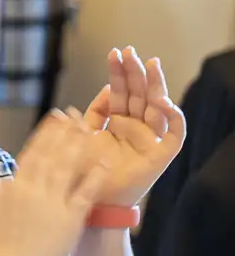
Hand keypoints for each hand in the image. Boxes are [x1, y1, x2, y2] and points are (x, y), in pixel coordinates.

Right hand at [0, 111, 113, 255]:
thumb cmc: (3, 248)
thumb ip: (6, 194)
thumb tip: (10, 179)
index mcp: (14, 187)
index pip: (32, 153)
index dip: (45, 134)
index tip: (55, 120)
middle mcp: (32, 190)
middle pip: (52, 154)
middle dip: (64, 133)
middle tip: (76, 115)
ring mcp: (51, 203)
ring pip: (68, 167)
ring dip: (80, 146)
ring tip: (91, 130)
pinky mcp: (69, 218)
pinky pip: (85, 192)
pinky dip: (96, 175)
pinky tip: (105, 162)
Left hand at [76, 47, 186, 208]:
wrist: (88, 203)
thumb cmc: (82, 172)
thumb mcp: (82, 137)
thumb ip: (92, 115)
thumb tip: (103, 91)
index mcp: (117, 123)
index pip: (120, 92)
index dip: (118, 74)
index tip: (114, 53)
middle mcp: (136, 128)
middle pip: (139, 95)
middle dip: (135, 72)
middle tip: (130, 51)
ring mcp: (151, 139)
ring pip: (158, 107)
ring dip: (155, 85)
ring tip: (150, 64)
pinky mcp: (163, 154)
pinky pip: (175, 132)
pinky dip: (173, 116)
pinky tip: (163, 101)